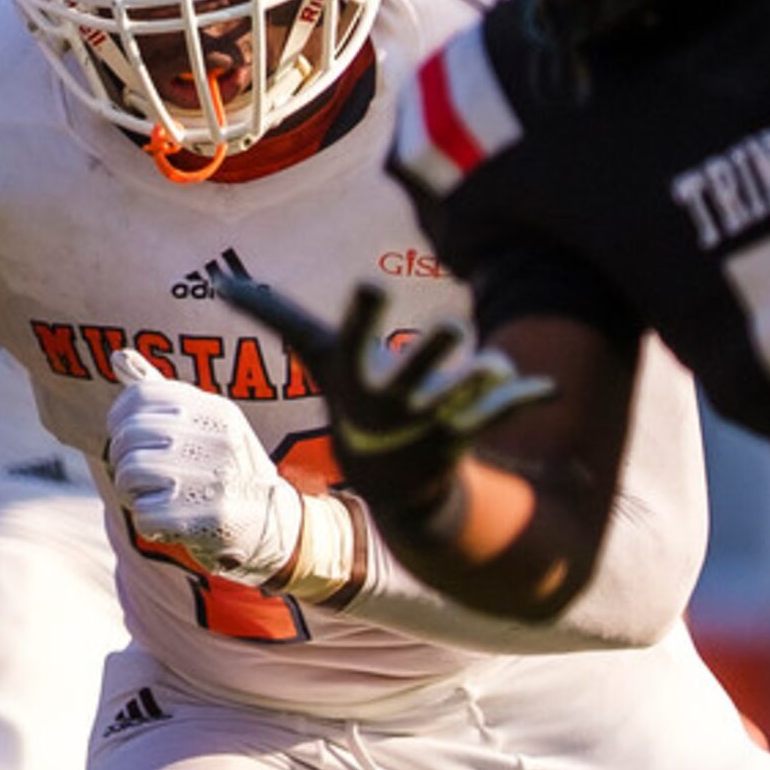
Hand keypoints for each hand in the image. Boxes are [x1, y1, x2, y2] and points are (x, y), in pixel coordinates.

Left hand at [106, 348, 301, 585]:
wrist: (269, 522)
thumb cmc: (222, 466)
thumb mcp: (203, 421)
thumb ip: (159, 389)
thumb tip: (119, 354)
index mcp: (217, 410)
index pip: (140, 397)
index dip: (119, 418)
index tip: (128, 437)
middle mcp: (220, 439)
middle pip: (128, 437)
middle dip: (122, 460)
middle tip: (141, 474)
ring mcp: (216, 478)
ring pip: (129, 474)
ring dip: (131, 492)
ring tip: (154, 495)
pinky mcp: (209, 517)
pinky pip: (143, 515)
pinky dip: (147, 521)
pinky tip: (170, 519)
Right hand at [220, 277, 553, 519]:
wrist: (394, 490)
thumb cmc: (353, 404)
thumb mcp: (321, 358)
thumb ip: (276, 316)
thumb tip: (221, 280)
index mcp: (355, 383)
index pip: (351, 346)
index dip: (360, 319)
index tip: (372, 283)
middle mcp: (392, 407)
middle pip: (414, 378)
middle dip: (430, 356)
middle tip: (452, 328)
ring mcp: (430, 426)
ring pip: (464, 399)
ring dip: (485, 381)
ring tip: (497, 364)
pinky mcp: (467, 436)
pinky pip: (501, 414)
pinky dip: (527, 398)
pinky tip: (548, 388)